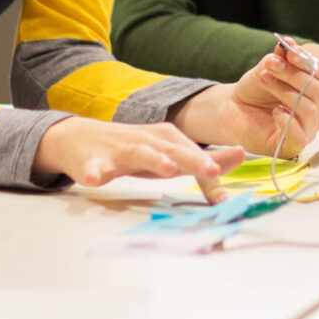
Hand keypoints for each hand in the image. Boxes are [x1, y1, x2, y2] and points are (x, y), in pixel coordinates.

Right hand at [34, 117, 242, 202]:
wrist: (80, 139)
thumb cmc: (132, 150)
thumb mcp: (168, 155)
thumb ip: (201, 161)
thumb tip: (238, 158)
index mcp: (165, 139)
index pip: (193, 151)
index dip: (213, 161)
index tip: (236, 164)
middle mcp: (146, 141)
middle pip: (172, 149)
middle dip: (192, 159)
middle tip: (211, 169)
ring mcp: (119, 150)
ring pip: (138, 153)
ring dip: (154, 160)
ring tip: (167, 169)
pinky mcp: (93, 161)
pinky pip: (93, 167)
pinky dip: (94, 171)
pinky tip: (94, 179)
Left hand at [174, 49, 318, 157]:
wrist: (233, 110)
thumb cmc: (256, 90)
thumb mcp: (268, 69)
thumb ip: (280, 57)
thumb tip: (287, 43)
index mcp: (318, 92)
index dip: (306, 61)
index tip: (288, 51)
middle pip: (316, 90)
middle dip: (292, 74)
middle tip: (270, 66)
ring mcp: (308, 131)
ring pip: (309, 110)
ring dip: (285, 92)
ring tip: (265, 80)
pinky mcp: (292, 147)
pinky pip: (300, 136)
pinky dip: (289, 121)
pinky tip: (275, 110)